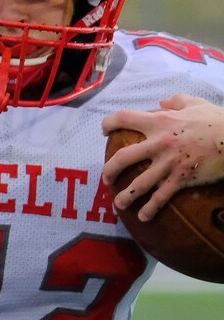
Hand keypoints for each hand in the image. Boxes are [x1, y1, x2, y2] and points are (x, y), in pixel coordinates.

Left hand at [101, 94, 223, 220]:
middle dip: (109, 170)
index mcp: (160, 121)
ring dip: (125, 196)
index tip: (105, 130)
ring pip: (139, 184)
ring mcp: (169, 163)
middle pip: (123, 157)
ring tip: (119, 203)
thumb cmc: (216, 120)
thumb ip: (176, 102)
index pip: (125, 117)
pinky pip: (161, 197)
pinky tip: (143, 217)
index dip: (109, 123)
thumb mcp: (195, 103)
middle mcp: (160, 142)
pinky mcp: (181, 178)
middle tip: (106, 178)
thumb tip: (162, 103)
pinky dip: (150, 209)